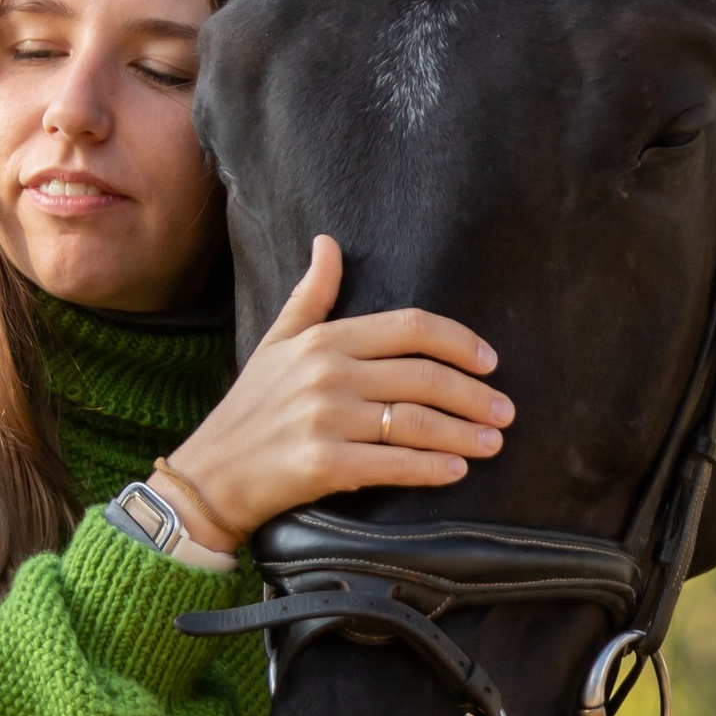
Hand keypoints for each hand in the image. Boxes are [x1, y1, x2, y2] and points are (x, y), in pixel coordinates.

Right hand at [163, 234, 512, 545]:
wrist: (210, 474)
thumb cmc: (250, 407)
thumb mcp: (276, 341)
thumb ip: (311, 293)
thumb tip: (328, 242)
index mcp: (324, 340)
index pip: (410, 327)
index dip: (459, 342)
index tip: (490, 361)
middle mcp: (328, 374)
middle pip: (424, 376)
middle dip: (474, 394)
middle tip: (505, 410)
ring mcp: (326, 419)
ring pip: (416, 421)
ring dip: (464, 433)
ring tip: (493, 443)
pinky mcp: (323, 464)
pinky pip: (393, 464)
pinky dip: (432, 468)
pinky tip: (456, 471)